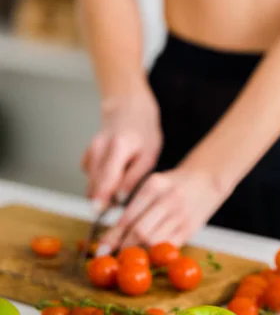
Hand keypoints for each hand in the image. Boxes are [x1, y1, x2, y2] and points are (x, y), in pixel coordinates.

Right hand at [82, 82, 161, 211]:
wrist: (128, 112)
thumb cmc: (143, 134)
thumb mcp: (149, 155)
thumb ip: (134, 177)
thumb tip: (120, 199)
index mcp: (118, 147)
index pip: (106, 177)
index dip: (102, 197)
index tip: (100, 212)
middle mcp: (98, 149)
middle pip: (95, 183)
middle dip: (104, 200)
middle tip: (117, 208)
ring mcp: (89, 152)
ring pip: (91, 183)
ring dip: (103, 192)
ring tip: (120, 189)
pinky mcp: (86, 157)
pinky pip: (90, 178)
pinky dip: (100, 182)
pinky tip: (114, 175)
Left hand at [95, 167, 229, 254]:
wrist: (207, 179)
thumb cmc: (174, 184)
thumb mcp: (154, 185)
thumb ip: (136, 206)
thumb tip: (112, 235)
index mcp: (154, 185)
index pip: (129, 216)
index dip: (113, 236)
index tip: (102, 248)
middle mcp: (168, 199)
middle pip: (140, 232)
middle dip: (124, 247)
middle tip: (114, 255)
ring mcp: (181, 215)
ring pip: (153, 242)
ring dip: (139, 252)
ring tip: (129, 256)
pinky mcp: (191, 228)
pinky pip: (168, 247)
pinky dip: (156, 253)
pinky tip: (148, 254)